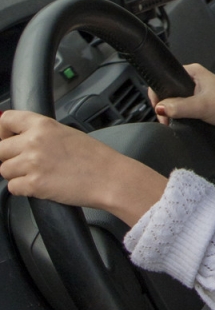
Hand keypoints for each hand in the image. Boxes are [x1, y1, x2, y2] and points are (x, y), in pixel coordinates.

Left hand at [0, 110, 166, 225]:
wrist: (109, 177)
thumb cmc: (93, 157)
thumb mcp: (65, 133)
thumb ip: (40, 133)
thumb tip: (19, 138)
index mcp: (43, 125)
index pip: (6, 120)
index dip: (2, 131)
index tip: (5, 139)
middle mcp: (34, 141)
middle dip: (8, 158)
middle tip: (24, 163)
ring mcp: (32, 163)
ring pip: (4, 170)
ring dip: (15, 175)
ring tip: (37, 174)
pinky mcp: (34, 184)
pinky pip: (12, 188)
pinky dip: (23, 189)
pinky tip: (40, 185)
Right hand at [149, 63, 214, 137]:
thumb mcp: (202, 105)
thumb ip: (179, 107)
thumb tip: (161, 108)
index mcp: (194, 72)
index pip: (165, 78)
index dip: (159, 94)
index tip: (159, 109)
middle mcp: (194, 83)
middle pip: (168, 94)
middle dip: (165, 107)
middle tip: (166, 119)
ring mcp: (196, 97)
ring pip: (175, 106)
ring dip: (173, 115)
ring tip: (176, 122)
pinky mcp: (199, 110)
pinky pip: (182, 115)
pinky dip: (181, 120)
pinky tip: (185, 125)